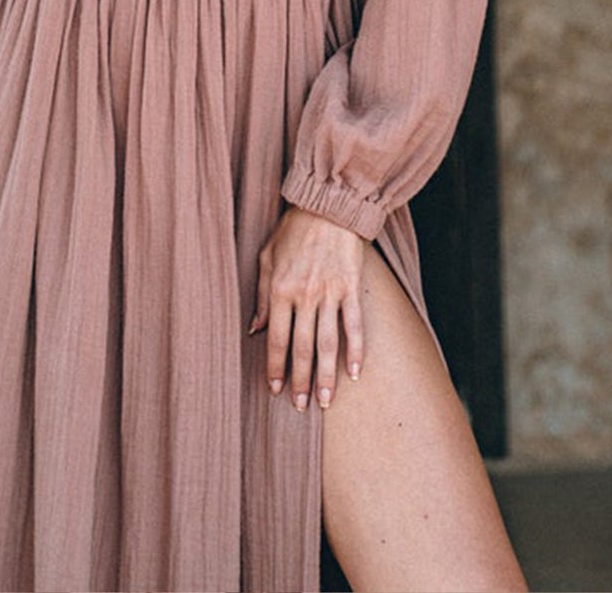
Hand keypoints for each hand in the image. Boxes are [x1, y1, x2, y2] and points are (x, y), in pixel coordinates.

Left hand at [250, 205, 365, 410]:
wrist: (327, 205)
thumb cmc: (293, 230)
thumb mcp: (267, 256)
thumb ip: (261, 295)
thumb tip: (255, 329)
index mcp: (280, 289)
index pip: (276, 338)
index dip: (275, 367)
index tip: (275, 390)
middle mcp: (305, 295)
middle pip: (302, 347)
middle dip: (301, 381)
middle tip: (302, 407)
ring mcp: (330, 293)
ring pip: (328, 343)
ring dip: (327, 375)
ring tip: (327, 402)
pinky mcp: (351, 287)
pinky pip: (354, 325)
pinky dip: (356, 350)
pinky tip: (355, 374)